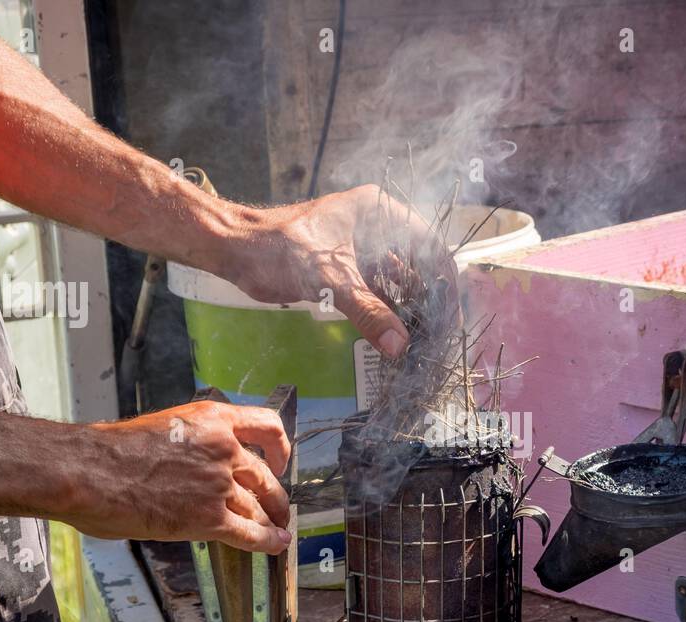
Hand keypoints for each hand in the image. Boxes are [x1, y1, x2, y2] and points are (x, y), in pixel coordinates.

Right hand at [76, 401, 291, 553]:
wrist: (89, 471)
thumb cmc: (110, 452)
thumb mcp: (162, 429)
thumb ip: (189, 445)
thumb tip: (192, 466)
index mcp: (212, 419)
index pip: (266, 427)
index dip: (281, 448)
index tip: (280, 461)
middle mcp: (224, 450)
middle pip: (265, 477)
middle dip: (274, 496)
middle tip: (276, 507)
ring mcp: (219, 485)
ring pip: (259, 508)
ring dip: (270, 521)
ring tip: (275, 530)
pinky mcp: (209, 519)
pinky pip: (250, 534)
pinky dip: (268, 541)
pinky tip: (276, 544)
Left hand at [217, 185, 459, 358]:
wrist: (235, 250)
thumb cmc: (279, 250)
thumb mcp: (330, 280)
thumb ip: (368, 312)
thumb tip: (400, 346)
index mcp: (379, 210)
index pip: (430, 245)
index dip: (444, 281)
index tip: (450, 315)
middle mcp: (376, 224)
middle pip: (419, 263)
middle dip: (430, 298)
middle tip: (439, 334)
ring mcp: (361, 245)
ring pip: (399, 279)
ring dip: (410, 308)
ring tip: (422, 339)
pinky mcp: (347, 266)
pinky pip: (378, 289)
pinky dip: (388, 311)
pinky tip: (396, 334)